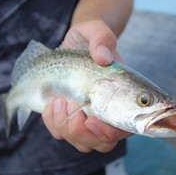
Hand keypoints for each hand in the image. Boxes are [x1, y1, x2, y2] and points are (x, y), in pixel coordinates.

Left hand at [42, 20, 131, 152]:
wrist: (73, 43)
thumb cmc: (90, 38)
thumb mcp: (95, 30)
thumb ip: (103, 38)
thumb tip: (103, 56)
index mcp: (124, 97)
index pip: (124, 128)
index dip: (109, 132)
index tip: (91, 119)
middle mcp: (108, 113)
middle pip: (102, 144)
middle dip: (82, 132)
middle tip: (70, 105)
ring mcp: (88, 119)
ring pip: (81, 143)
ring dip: (65, 125)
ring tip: (58, 99)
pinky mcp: (69, 119)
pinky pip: (61, 133)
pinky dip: (52, 121)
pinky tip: (51, 101)